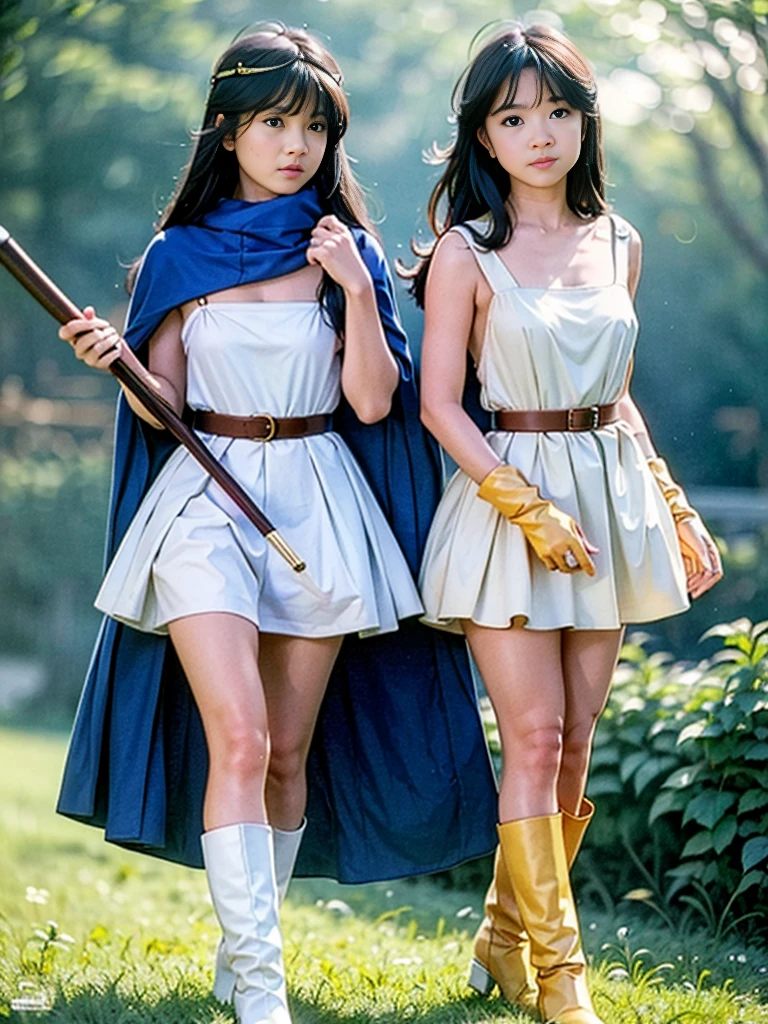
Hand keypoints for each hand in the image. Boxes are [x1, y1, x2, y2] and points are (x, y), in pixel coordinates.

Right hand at [59, 306, 122, 371]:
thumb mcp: (95, 324)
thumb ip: (90, 318)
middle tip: (110, 328)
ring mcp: (88, 359)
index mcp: (73, 338)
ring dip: (109, 341)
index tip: (94, 322)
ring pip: (96, 350)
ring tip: (115, 336)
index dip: (79, 325)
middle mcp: (78, 350)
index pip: (65, 332)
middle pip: (84, 341)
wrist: (113, 349)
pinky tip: (118, 347)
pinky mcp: (99, 365)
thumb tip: (89, 311)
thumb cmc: (101, 334)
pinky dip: (114, 352)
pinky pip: (105, 360)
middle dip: (100, 332)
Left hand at [306, 215, 371, 295]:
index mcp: (345, 233)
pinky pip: (309, 251)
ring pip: (312, 241)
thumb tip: (320, 233)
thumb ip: (338, 238)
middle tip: (321, 252)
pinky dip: (310, 258)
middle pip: (316, 231)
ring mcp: (331, 243)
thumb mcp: (348, 246)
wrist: (357, 280)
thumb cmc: (352, 267)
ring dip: (314, 251)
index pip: (329, 218)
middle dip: (316, 241)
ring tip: (321, 260)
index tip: (319, 233)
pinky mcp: (325, 253)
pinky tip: (317, 264)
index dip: (321, 224)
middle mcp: (338, 236)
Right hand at [477, 464, 597, 575]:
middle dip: (577, 568)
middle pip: (571, 567)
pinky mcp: (542, 554)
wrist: (534, 514)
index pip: (584, 559)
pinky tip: (557, 559)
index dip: (589, 568)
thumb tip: (592, 550)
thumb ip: (584, 540)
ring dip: (566, 567)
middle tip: (579, 566)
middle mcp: (561, 548)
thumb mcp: (572, 525)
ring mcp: (550, 552)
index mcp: (571, 539)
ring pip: (561, 568)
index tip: (591, 572)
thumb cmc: (552, 516)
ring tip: (568, 562)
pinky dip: (556, 565)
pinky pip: (551, 566)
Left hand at [676, 515, 722, 598]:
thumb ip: (702, 553)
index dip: (706, 584)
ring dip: (692, 584)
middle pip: (705, 577)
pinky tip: (679, 584)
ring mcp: (696, 556)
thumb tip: (710, 570)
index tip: (696, 591)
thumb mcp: (695, 539)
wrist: (675, 516)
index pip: (714, 573)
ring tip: (683, 591)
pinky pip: (688, 571)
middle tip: (689, 593)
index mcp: (711, 553)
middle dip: (699, 586)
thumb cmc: (687, 525)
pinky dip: (685, 578)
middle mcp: (705, 556)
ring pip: (697, 576)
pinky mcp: (686, 556)